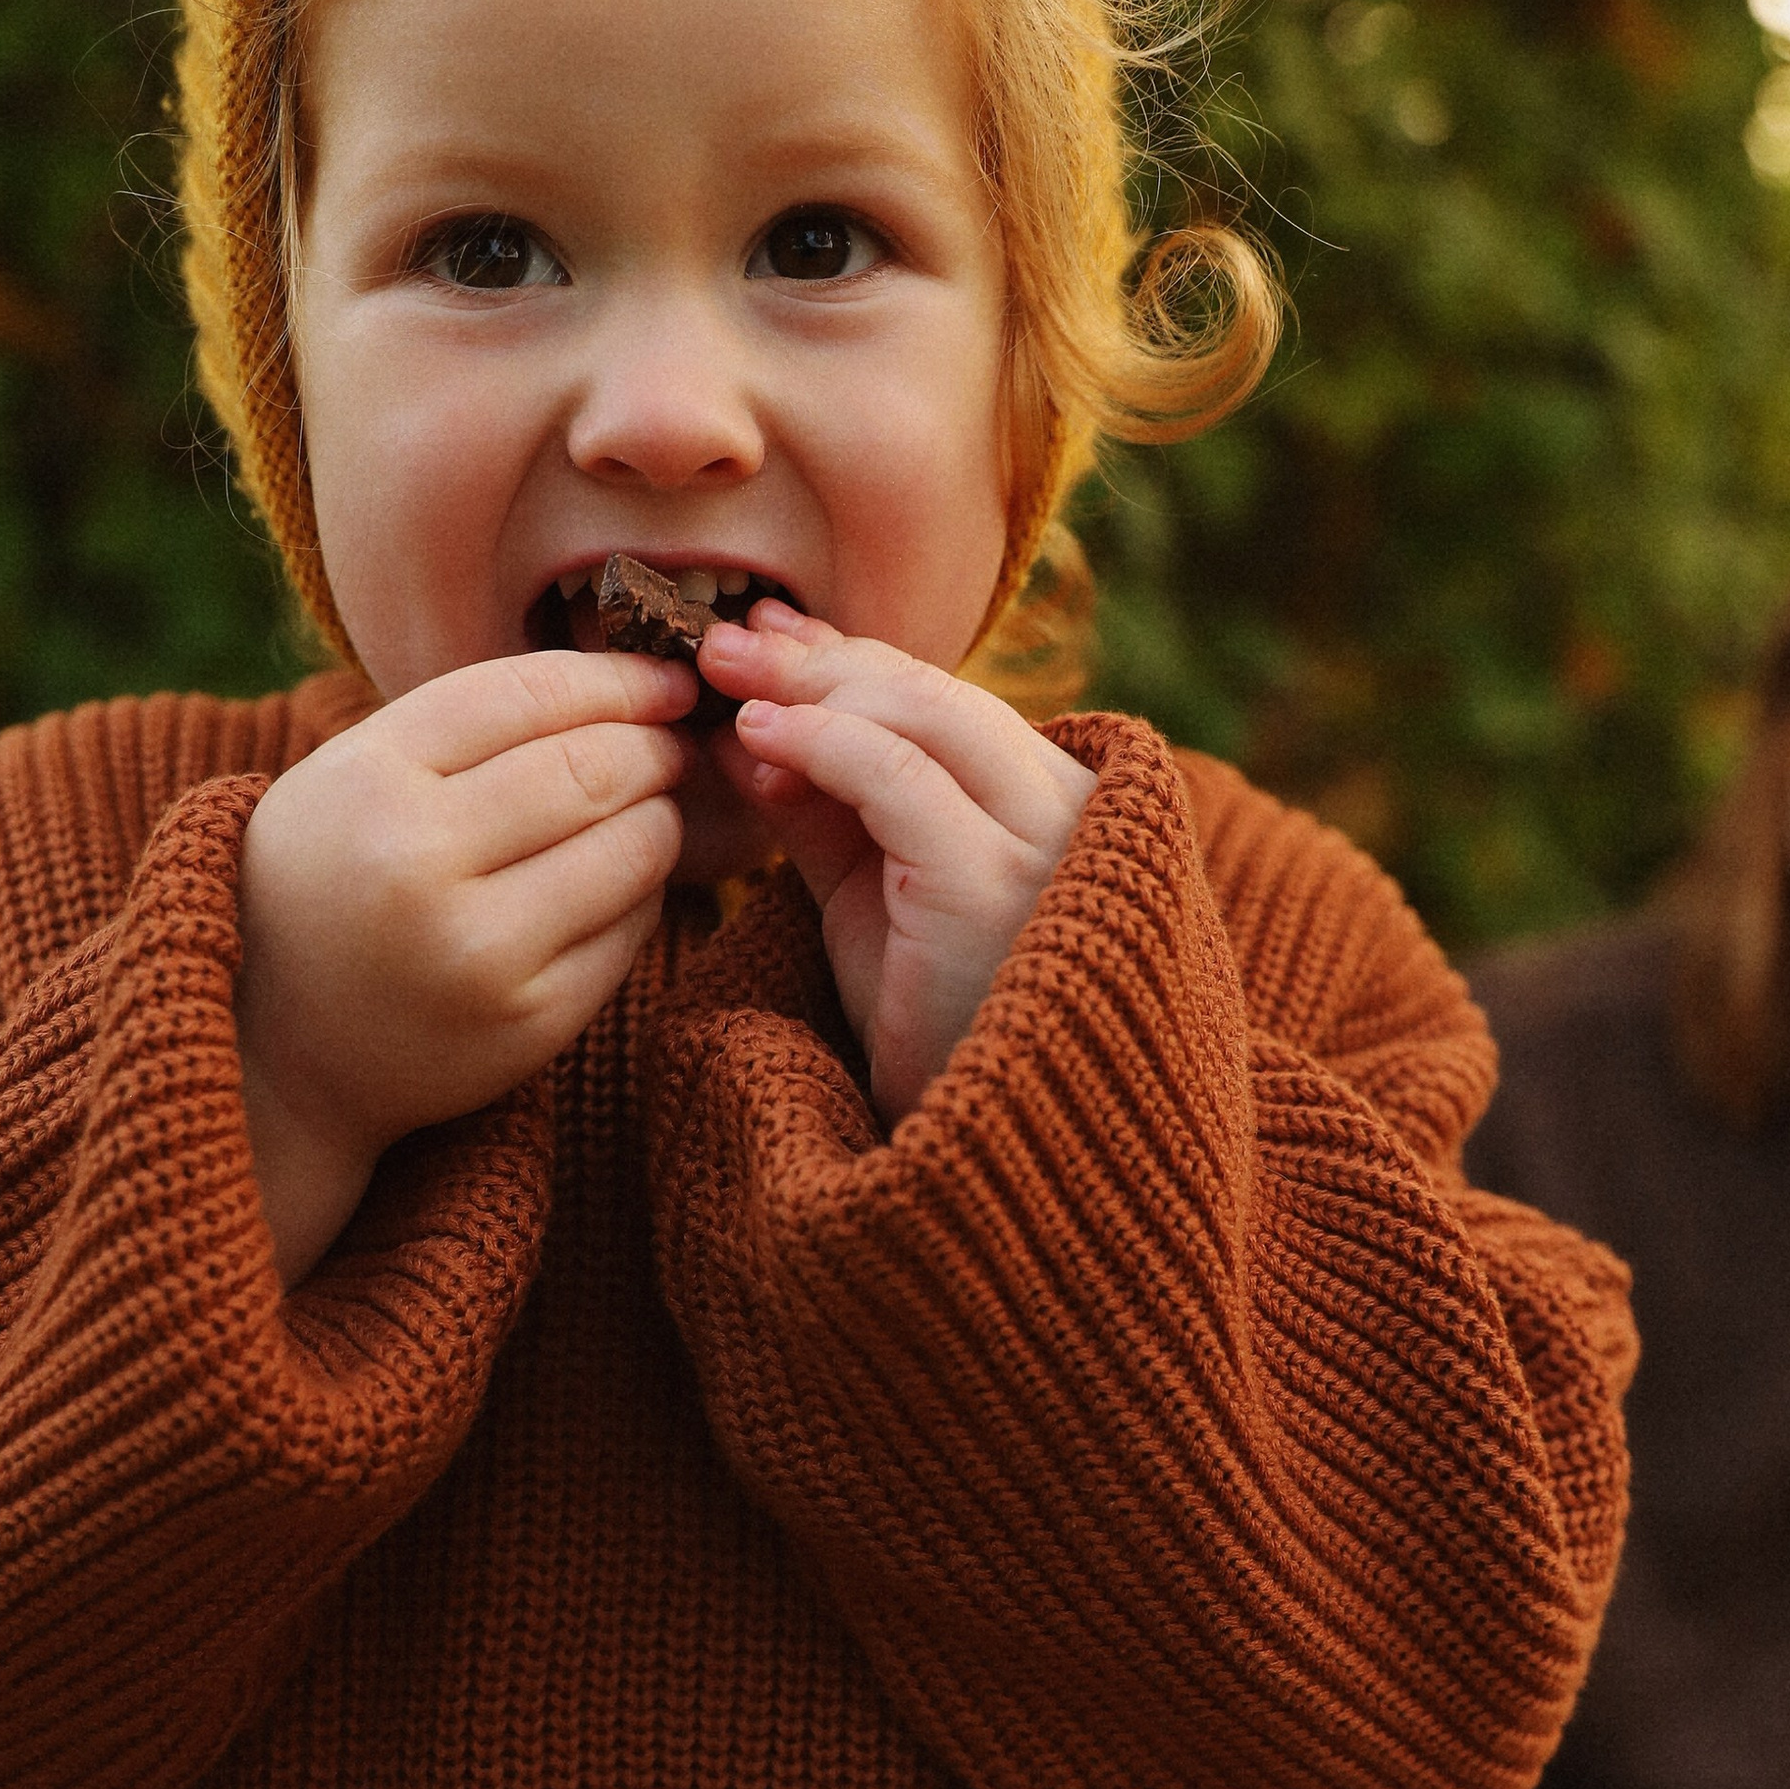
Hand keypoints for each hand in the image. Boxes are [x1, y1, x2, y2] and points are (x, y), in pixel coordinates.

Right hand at [237, 650, 689, 1285]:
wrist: (279, 1045)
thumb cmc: (332, 882)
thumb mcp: (355, 777)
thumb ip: (468, 724)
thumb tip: (634, 683)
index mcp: (368, 780)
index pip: (528, 694)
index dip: (617, 678)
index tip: (665, 681)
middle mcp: (418, 864)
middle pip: (594, 767)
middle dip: (654, 746)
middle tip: (669, 746)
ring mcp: (479, 952)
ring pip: (634, 847)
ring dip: (659, 818)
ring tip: (644, 812)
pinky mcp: (531, 1020)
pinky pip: (631, 928)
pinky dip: (640, 894)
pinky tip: (611, 886)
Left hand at [700, 601, 1095, 1127]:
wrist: (992, 1151)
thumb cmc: (940, 1031)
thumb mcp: (874, 902)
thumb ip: (829, 816)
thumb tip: (753, 728)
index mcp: (1051, 807)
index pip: (945, 706)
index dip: (849, 663)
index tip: (764, 637)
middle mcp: (1066, 810)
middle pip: (935, 697)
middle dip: (821, 659)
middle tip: (723, 638)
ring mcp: (1041, 841)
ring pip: (924, 718)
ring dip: (812, 687)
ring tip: (726, 673)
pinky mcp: (994, 878)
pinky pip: (901, 778)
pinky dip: (823, 744)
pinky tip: (760, 735)